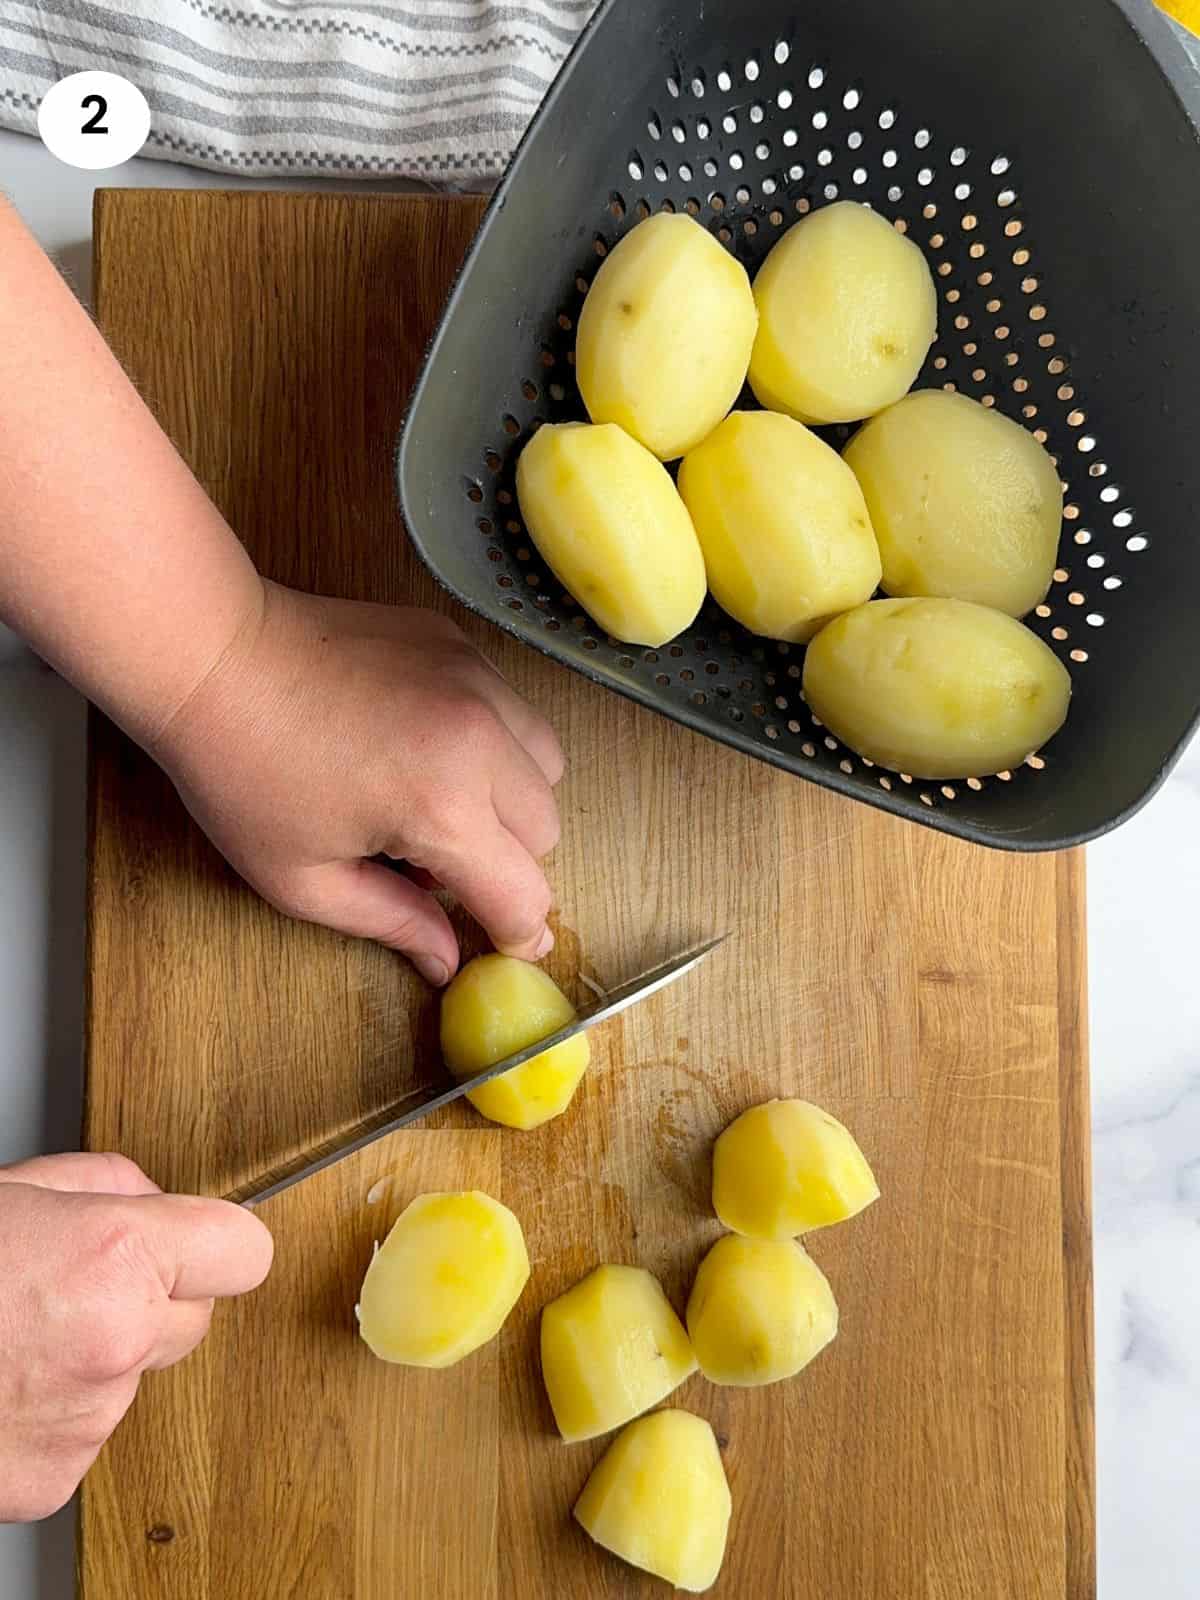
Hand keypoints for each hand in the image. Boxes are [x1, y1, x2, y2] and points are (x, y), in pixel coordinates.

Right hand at [0, 1153, 272, 1522]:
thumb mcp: (15, 1190)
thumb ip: (105, 1188)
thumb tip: (152, 1201)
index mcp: (115, 1257)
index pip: (243, 1252)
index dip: (217, 1244)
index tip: (202, 1245)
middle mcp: (115, 1343)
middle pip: (193, 1320)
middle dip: (154, 1299)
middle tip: (77, 1285)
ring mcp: (86, 1420)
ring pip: (135, 1378)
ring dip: (98, 1358)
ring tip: (14, 1336)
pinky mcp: (51, 1480)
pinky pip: (85, 1435)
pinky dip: (54, 1416)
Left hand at [153, 583, 564, 985]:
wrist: (212, 657)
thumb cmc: (240, 770)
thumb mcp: (304, 880)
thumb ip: (391, 923)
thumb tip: (446, 958)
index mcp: (441, 808)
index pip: (522, 894)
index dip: (514, 932)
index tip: (504, 943)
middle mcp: (478, 740)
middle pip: (546, 831)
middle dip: (506, 862)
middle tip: (439, 866)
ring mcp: (476, 682)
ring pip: (546, 765)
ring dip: (512, 799)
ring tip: (440, 802)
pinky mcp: (460, 646)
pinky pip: (512, 709)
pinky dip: (492, 741)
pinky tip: (425, 746)